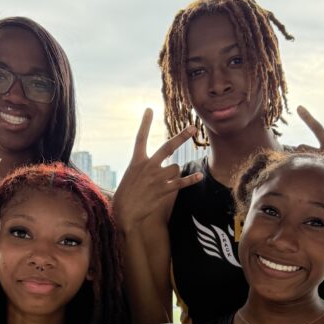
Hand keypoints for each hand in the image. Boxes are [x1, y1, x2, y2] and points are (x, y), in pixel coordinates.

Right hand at [111, 109, 200, 229]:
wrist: (124, 213)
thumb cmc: (125, 196)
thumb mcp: (130, 176)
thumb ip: (142, 168)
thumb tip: (153, 166)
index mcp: (137, 161)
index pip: (141, 138)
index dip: (145, 123)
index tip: (150, 109)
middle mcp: (148, 166)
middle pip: (168, 147)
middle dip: (182, 137)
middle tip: (193, 127)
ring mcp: (157, 178)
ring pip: (175, 168)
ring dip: (175, 172)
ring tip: (166, 181)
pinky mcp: (163, 190)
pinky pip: (181, 183)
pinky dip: (191, 179)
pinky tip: (199, 176)